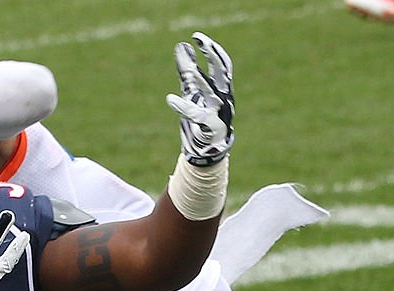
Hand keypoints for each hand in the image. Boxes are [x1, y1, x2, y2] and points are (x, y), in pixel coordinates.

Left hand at [165, 32, 234, 165]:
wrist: (209, 150)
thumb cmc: (203, 118)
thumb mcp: (194, 91)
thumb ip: (188, 71)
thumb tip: (182, 47)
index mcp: (222, 88)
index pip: (223, 64)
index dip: (213, 50)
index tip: (197, 38)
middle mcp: (224, 98)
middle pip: (223, 72)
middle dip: (213, 55)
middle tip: (201, 41)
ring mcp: (218, 112)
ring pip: (211, 93)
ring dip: (201, 80)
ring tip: (190, 71)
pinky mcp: (209, 126)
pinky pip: (196, 114)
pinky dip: (183, 106)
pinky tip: (170, 99)